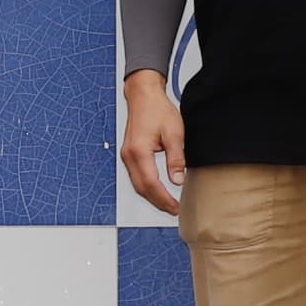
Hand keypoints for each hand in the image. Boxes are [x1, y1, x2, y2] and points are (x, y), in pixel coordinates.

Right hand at [119, 71, 187, 217]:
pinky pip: (137, 176)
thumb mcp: (174, 133)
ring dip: (152, 196)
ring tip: (168, 202)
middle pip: (142, 188)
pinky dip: (147, 186)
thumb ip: (176, 158)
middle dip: (157, 202)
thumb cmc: (157, 110)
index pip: (152, 183)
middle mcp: (129, 156)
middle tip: (174, 209)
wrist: (144, 96)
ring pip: (138, 184)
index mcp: (139, 152)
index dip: (164, 198)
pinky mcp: (130, 154)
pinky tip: (158, 188)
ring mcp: (127, 156)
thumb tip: (178, 179)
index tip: (176, 207)